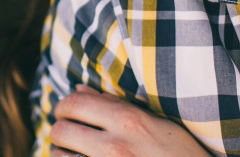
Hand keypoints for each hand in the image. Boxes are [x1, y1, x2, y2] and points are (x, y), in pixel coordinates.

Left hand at [49, 85, 209, 156]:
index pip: (74, 103)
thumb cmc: (182, 156)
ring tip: (73, 154)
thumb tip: (79, 89)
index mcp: (128, 121)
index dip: (64, 106)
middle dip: (60, 130)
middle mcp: (114, 146)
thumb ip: (115, 104)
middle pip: (60, 129)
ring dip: (61, 154)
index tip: (66, 112)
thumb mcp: (157, 124)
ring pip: (58, 156)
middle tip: (67, 135)